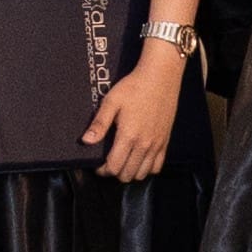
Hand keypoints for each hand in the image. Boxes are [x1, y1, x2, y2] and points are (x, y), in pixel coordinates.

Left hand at [85, 39, 189, 180]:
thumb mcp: (112, 101)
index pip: (114, 167)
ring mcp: (156, 144)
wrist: (160, 77)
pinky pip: (158, 166)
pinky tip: (140, 159)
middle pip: (127, 174)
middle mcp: (144, 144)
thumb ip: (99, 123)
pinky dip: (147, 168)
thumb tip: (86, 141)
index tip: (97, 165)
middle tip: (108, 163)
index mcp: (128, 136)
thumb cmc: (134, 87)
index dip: (103, 170)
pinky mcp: (165, 141)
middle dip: (115, 173)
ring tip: (123, 162)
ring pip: (142, 174)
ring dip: (130, 172)